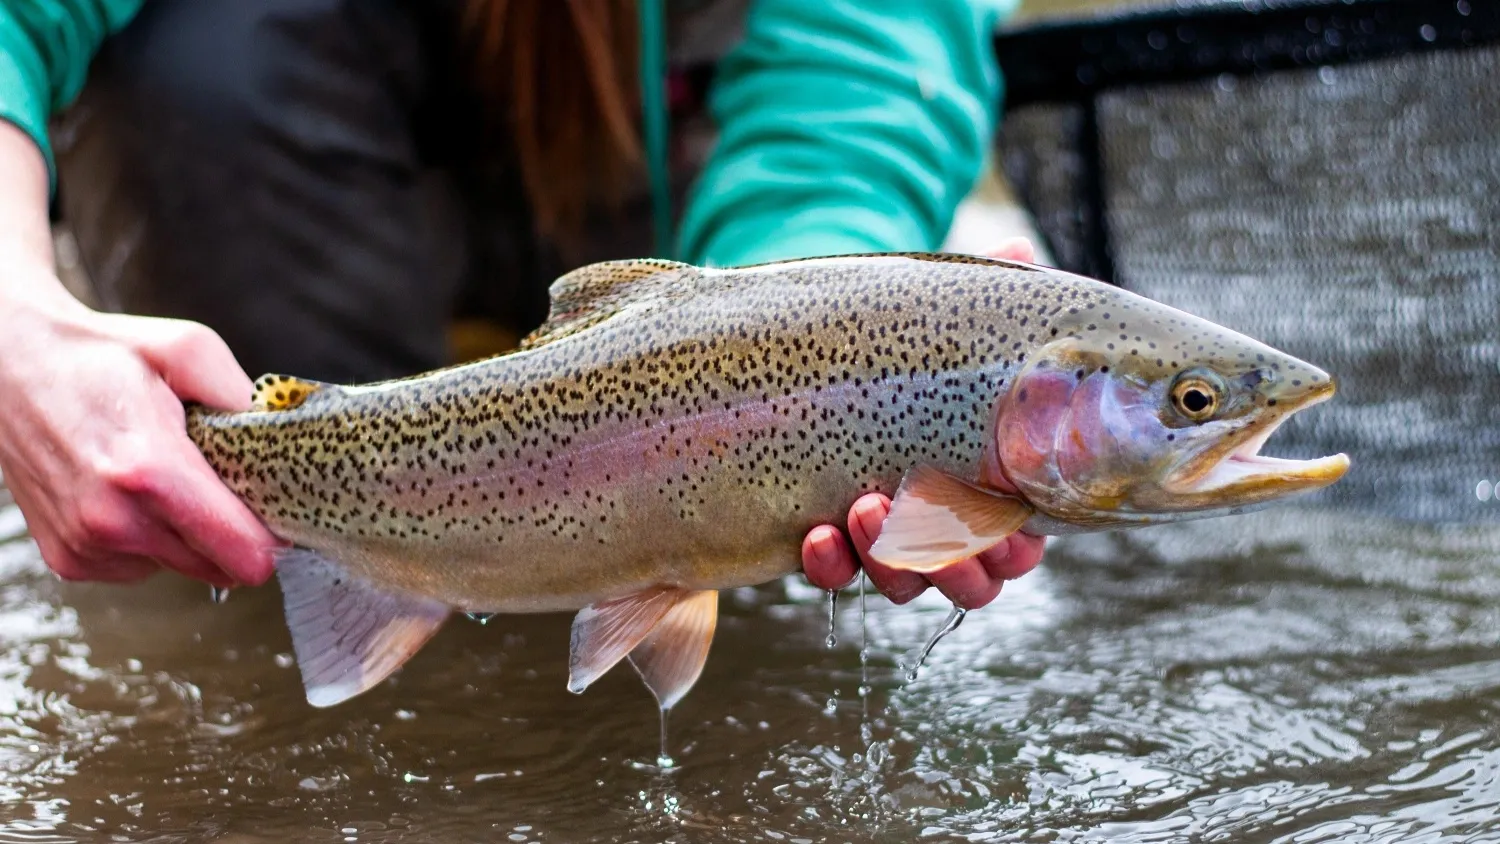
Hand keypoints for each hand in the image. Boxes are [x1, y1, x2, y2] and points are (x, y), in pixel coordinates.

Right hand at [0, 281, 281, 587]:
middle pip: (220, 567)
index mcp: (149, 470)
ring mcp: (87, 545)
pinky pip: (142, 567)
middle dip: (232, 531)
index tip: (276, 512)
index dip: (272, 535)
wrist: (9, 364)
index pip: (243, 551)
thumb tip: (282, 438)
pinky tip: (132, 494)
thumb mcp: (187, 349)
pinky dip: (150, 539)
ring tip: (163, 478)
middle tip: (218, 482)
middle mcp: (114, 519)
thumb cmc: (97, 355)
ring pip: (183, 568)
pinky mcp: (69, 560)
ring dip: (189, 534)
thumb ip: (242, 396)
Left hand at [799, 236, 1046, 607]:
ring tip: (862, 508)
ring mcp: (887, 540)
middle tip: (929, 517)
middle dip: (952, 561)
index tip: (1004, 528)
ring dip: (886, 559)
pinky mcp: (833, 543)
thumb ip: (985, 292)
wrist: (816, 353)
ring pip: (903, 583)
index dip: (1014, 548)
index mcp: (992, 488)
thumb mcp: (939, 317)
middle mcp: (944, 525)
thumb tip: (1019, 253)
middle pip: (968, 579)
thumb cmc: (902, 343)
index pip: (1020, 543)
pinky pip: (835, 576)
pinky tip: (815, 536)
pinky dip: (830, 565)